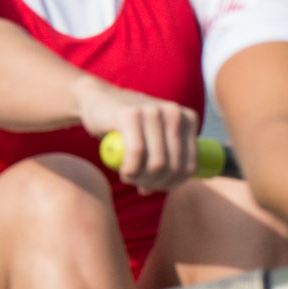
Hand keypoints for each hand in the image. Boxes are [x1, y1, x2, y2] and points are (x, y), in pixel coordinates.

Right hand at [75, 80, 199, 191]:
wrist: (97, 99)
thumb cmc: (126, 124)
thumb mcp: (152, 137)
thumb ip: (160, 159)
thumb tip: (160, 189)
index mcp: (187, 119)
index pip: (189, 165)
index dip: (172, 184)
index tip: (154, 187)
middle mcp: (174, 113)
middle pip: (172, 167)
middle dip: (154, 183)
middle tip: (137, 183)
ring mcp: (152, 111)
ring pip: (157, 163)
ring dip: (141, 179)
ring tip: (129, 177)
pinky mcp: (130, 114)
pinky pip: (136, 153)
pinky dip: (131, 170)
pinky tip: (124, 172)